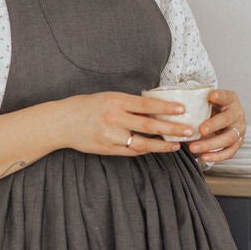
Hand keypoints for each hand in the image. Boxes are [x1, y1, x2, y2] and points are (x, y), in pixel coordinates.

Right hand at [57, 91, 196, 157]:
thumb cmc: (86, 107)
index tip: (181, 110)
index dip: (165, 108)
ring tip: (176, 145)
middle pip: (149, 125)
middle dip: (171, 129)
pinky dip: (145, 150)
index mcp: (115, 101)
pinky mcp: (107, 149)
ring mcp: (110, 136)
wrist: (62, 122)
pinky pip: (131, 152)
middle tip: (188, 130)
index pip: (146, 105)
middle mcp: (114, 118)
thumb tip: (153, 108)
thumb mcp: (107, 97)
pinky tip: (156, 148)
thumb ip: (128, 104)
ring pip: (142, 143)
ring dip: (162, 145)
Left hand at [186, 88, 246, 166]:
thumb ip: (199, 102)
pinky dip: (216, 156)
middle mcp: (237, 114)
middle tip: (200, 130)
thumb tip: (179, 106)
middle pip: (227, 120)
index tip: (210, 96)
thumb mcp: (206, 103)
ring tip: (194, 147)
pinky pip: (229, 152)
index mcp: (230, 100)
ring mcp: (239, 130)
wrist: (218, 121)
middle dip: (213, 125)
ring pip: (228, 138)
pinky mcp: (237, 143)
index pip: (227, 96)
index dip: (220, 96)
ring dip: (210, 144)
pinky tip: (203, 157)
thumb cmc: (209, 110)